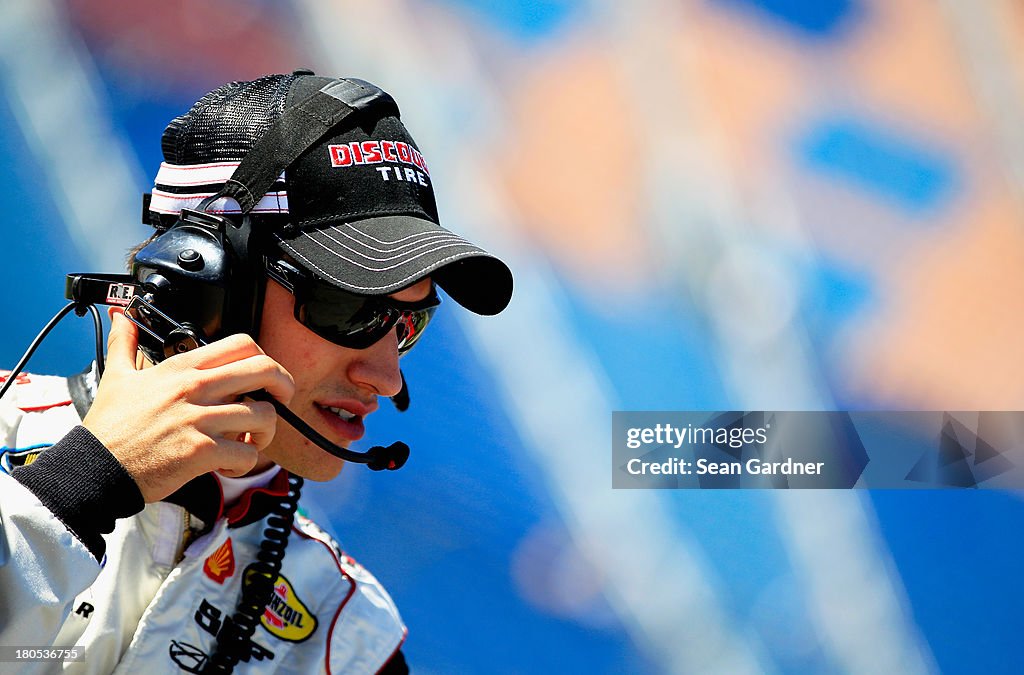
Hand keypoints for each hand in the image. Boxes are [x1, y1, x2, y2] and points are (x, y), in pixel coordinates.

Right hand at [82, 311, 294, 502]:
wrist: (95, 468)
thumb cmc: (111, 427)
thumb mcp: (116, 376)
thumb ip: (123, 344)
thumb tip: (120, 318)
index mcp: (182, 368)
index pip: (242, 344)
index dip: (265, 359)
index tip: (266, 377)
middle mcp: (195, 388)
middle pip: (265, 370)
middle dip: (284, 387)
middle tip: (280, 402)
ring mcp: (199, 420)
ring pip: (264, 416)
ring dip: (266, 433)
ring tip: (250, 441)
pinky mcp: (201, 452)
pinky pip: (247, 454)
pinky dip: (245, 463)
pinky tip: (230, 464)